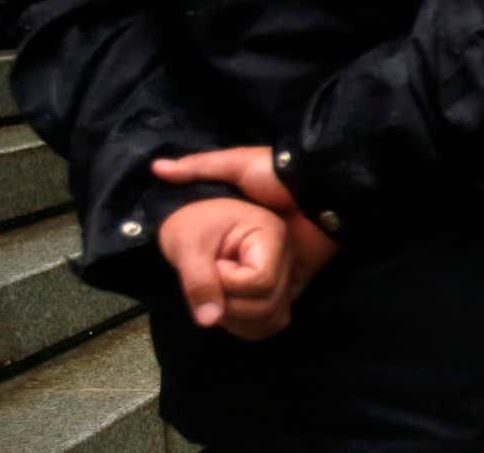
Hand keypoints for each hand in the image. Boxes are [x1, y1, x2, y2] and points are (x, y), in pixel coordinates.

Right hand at [154, 149, 338, 303]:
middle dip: (227, 300)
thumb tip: (157, 167)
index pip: (209, 272)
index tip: (213, 262)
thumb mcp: (235, 165)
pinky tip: (263, 307)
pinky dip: (266, 319)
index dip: (209, 277)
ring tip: (246, 294)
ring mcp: (276, 275)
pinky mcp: (296, 284)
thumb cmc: (279, 174)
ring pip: (251, 314)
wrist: (326, 186)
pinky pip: (275, 317)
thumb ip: (199, 167)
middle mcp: (252, 259)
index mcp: (236, 235)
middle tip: (230, 277)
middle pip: (229, 301)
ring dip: (245, 313)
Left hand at [157, 198, 294, 340]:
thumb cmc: (193, 224)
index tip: (212, 265)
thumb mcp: (186, 245)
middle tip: (208, 283)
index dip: (229, 284)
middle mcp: (286, 257)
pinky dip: (244, 325)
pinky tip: (225, 308)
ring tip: (215, 294)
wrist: (195, 221)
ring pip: (271, 319)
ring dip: (235, 318)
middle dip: (228, 304)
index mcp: (271, 235)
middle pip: (267, 304)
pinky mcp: (276, 295)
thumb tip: (209, 320)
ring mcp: (284, 278)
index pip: (262, 280)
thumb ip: (198, 281)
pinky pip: (268, 324)